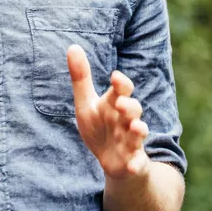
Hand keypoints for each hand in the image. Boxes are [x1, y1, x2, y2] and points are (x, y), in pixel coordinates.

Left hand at [67, 44, 150, 179]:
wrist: (112, 161)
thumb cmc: (99, 128)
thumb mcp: (87, 104)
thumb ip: (81, 78)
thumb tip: (72, 46)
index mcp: (115, 104)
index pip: (122, 90)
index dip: (120, 84)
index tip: (114, 77)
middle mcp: (126, 120)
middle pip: (133, 110)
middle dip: (129, 106)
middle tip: (120, 103)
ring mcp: (132, 141)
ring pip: (139, 133)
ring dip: (138, 130)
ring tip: (135, 127)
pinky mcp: (134, 161)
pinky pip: (138, 163)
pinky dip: (137, 163)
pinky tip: (132, 164)